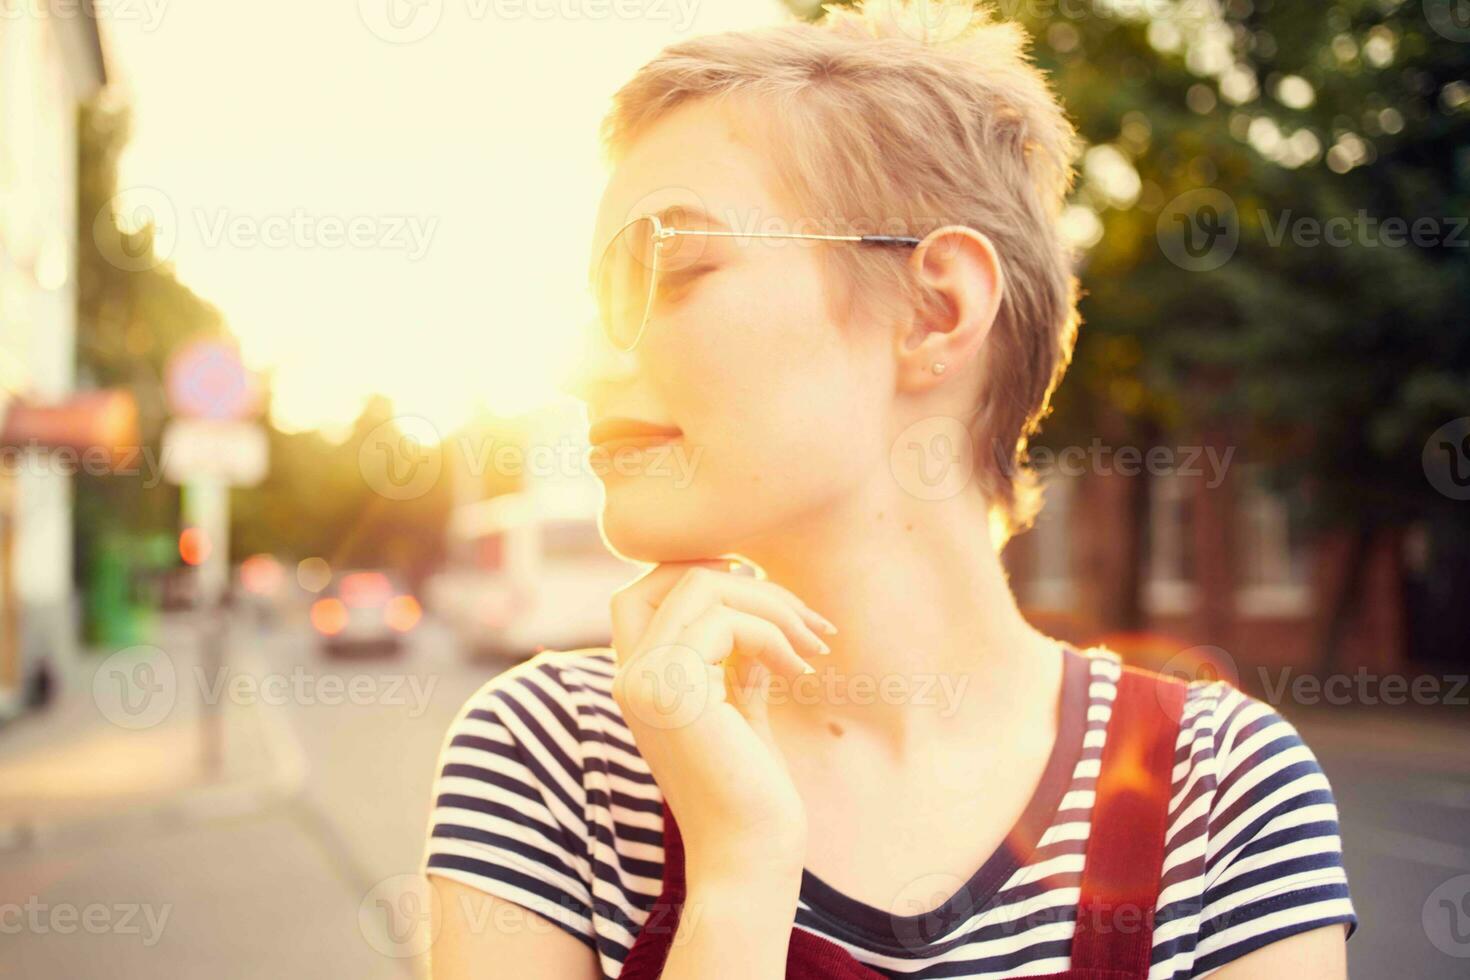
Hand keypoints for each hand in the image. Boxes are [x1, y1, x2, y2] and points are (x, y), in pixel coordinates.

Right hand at [609, 560, 836, 888]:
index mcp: (638, 680)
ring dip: (772, 605)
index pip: (641, 590)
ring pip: (703, 587)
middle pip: (676, 577)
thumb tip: (754, 603)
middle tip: (807, 622)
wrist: (749, 855)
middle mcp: (629, 676)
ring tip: (814, 646)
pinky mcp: (673, 692)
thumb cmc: (751, 792)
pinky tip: (801, 672)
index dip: (696, 571)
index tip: (758, 591)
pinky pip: (726, 621)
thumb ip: (736, 659)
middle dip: (751, 584)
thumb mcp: (739, 708)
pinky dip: (774, 634)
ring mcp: (644, 681)